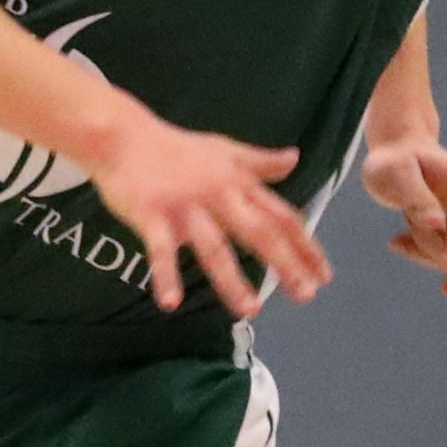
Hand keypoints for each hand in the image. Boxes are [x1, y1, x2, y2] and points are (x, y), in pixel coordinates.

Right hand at [81, 112, 328, 314]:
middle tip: (307, 296)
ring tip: (251, 310)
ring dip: (233, 280)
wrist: (123, 136)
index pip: (281, 217)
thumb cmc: (177, 148)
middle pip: (259, 233)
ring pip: (214, 247)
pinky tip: (171, 304)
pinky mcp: (151, 214)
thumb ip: (260, 162)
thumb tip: (296, 158)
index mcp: (238, 183)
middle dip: (285, 264)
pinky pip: (160, 250)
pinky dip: (165, 276)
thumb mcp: (225, 150)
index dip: (305, 245)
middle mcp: (218, 195)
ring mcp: (185, 206)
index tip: (324, 275)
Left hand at [362, 136, 446, 296]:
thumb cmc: (395, 158)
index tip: (435, 232)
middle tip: (409, 230)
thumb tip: (436, 224)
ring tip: (398, 240)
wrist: (397, 148)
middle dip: (440, 255)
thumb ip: (417, 198)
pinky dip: (428, 260)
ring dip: (432, 260)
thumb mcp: (396, 174)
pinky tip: (398, 244)